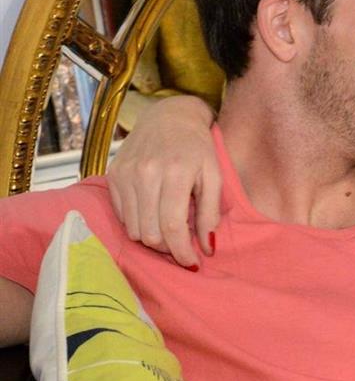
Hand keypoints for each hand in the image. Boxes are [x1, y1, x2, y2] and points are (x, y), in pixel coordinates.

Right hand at [106, 95, 219, 267]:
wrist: (169, 117)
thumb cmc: (198, 148)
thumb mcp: (214, 176)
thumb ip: (211, 212)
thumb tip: (207, 248)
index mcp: (175, 172)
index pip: (173, 226)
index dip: (182, 251)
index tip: (193, 263)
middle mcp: (146, 173)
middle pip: (150, 233)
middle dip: (168, 248)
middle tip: (182, 246)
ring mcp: (125, 174)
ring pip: (134, 229)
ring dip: (153, 238)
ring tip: (169, 230)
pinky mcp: (113, 176)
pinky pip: (122, 216)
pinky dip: (138, 224)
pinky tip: (154, 215)